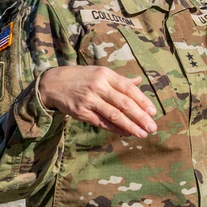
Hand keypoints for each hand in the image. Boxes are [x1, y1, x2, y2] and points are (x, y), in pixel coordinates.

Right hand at [38, 66, 157, 137]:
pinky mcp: (81, 112)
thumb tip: (138, 82)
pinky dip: (115, 129)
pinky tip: (125, 133)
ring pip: (114, 115)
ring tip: (142, 133)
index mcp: (106, 75)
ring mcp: (89, 100)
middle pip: (124, 103)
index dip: (143, 101)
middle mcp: (99, 86)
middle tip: (152, 127)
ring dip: (130, 126)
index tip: (153, 112)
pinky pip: (101, 122)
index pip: (129, 89)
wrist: (53, 83)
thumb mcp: (101, 73)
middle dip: (140, 117)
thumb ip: (120, 80)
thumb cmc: (82, 77)